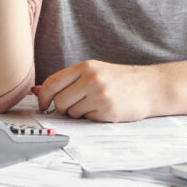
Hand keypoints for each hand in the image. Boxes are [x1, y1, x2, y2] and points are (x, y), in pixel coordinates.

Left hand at [34, 60, 160, 122]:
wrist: (149, 87)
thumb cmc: (120, 80)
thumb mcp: (94, 72)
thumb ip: (68, 80)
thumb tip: (37, 91)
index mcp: (85, 67)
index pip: (52, 82)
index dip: (43, 97)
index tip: (43, 104)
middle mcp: (91, 79)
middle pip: (59, 101)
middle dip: (62, 107)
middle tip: (74, 105)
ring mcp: (99, 95)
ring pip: (71, 112)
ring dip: (78, 113)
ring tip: (93, 105)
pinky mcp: (107, 111)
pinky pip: (86, 119)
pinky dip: (91, 117)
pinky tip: (103, 109)